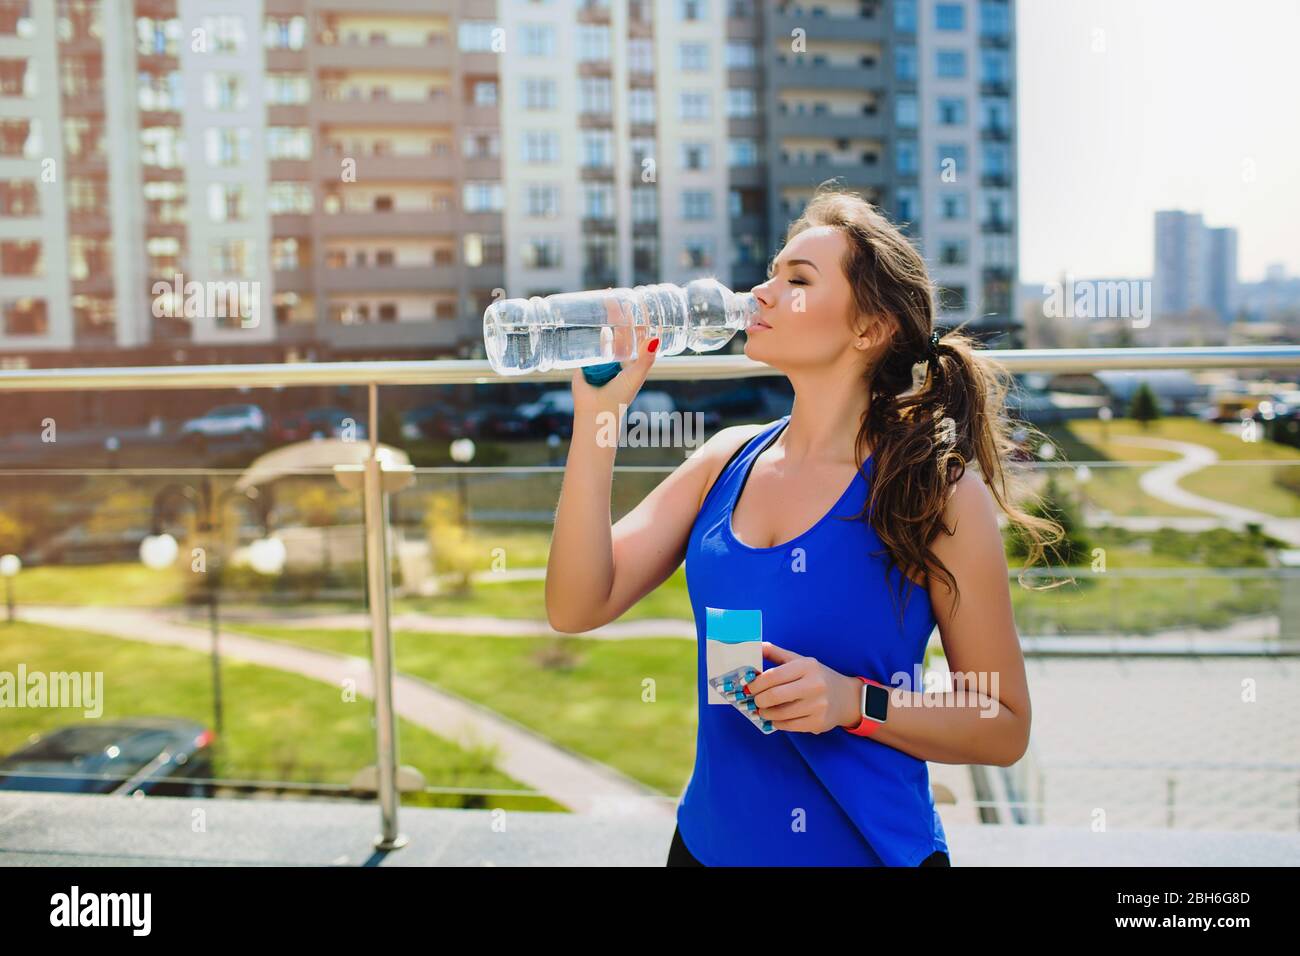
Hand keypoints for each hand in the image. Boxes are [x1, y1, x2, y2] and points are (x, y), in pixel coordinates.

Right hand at [570, 296, 659, 422]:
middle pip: (624, 330)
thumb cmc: (620, 397)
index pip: (641, 336)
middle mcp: (621, 359)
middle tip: (622, 296)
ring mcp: (606, 359)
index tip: (643, 303)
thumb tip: (655, 337)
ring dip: (610, 318)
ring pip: (610, 334)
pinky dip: (598, 333)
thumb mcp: (636, 376)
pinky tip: (598, 322)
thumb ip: (646, 358)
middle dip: (624, 313)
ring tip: (609, 300)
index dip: (642, 320)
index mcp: (635, 362)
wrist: (596, 411)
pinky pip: (595, 343)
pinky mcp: (590, 361)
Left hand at [742, 642, 861, 733]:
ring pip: (780, 713)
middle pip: (774, 696)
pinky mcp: (818, 723)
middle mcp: (814, 685)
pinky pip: (789, 726)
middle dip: (758, 700)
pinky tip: (775, 718)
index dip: (755, 683)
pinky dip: (777, 723)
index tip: (748, 687)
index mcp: (807, 666)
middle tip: (754, 700)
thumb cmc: (817, 677)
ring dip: (765, 713)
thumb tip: (755, 646)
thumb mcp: (800, 661)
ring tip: (763, 710)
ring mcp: (818, 706)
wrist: (846, 697)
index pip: (773, 675)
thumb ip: (777, 653)